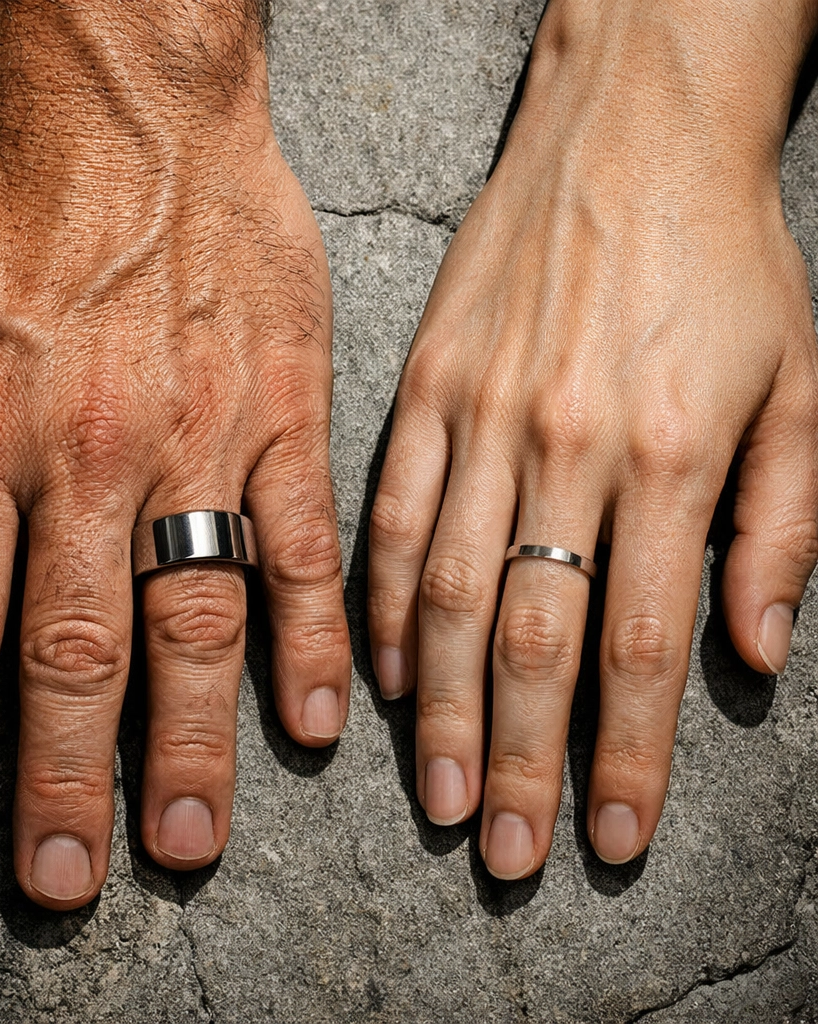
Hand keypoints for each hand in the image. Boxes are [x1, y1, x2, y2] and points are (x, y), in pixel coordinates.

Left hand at [0, 0, 350, 908]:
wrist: (127, 113)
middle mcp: (87, 456)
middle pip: (74, 650)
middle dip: (67, 779)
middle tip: (74, 879)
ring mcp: (196, 440)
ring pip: (193, 616)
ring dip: (190, 739)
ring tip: (186, 838)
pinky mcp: (280, 415)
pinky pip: (301, 543)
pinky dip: (308, 637)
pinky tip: (312, 719)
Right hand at [368, 0, 817, 877]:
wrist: (631, 129)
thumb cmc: (726, 256)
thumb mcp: (807, 383)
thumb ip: (786, 526)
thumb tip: (750, 653)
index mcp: (674, 455)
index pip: (643, 645)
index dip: (624, 757)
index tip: (608, 835)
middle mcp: (569, 448)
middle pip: (536, 639)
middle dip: (522, 761)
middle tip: (508, 851)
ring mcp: (483, 417)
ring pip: (452, 593)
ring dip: (444, 709)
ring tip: (444, 796)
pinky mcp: (425, 386)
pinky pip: (394, 516)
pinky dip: (388, 605)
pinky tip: (390, 674)